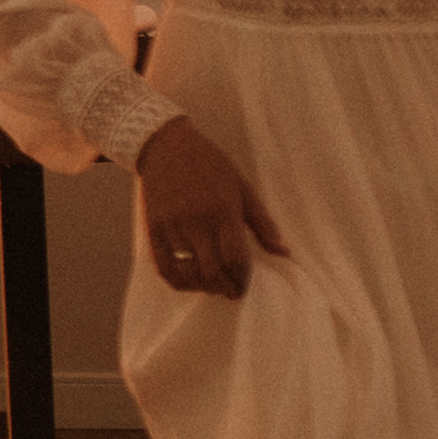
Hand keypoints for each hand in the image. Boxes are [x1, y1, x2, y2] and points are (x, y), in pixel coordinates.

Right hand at [138, 118, 288, 297]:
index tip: (245, 286)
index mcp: (223, 210)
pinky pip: (163, 266)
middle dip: (224, 288)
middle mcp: (196, 221)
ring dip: (202, 287)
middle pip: (211, 270)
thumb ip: (263, 223)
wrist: (166, 146)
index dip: (242, 279)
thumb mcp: (243, 189)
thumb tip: (285, 252)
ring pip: (187, 272)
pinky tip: (190, 282)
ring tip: (213, 287)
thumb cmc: (212, 166)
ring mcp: (171, 226)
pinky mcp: (152, 229)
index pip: (235, 258)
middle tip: (231, 292)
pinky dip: (177, 282)